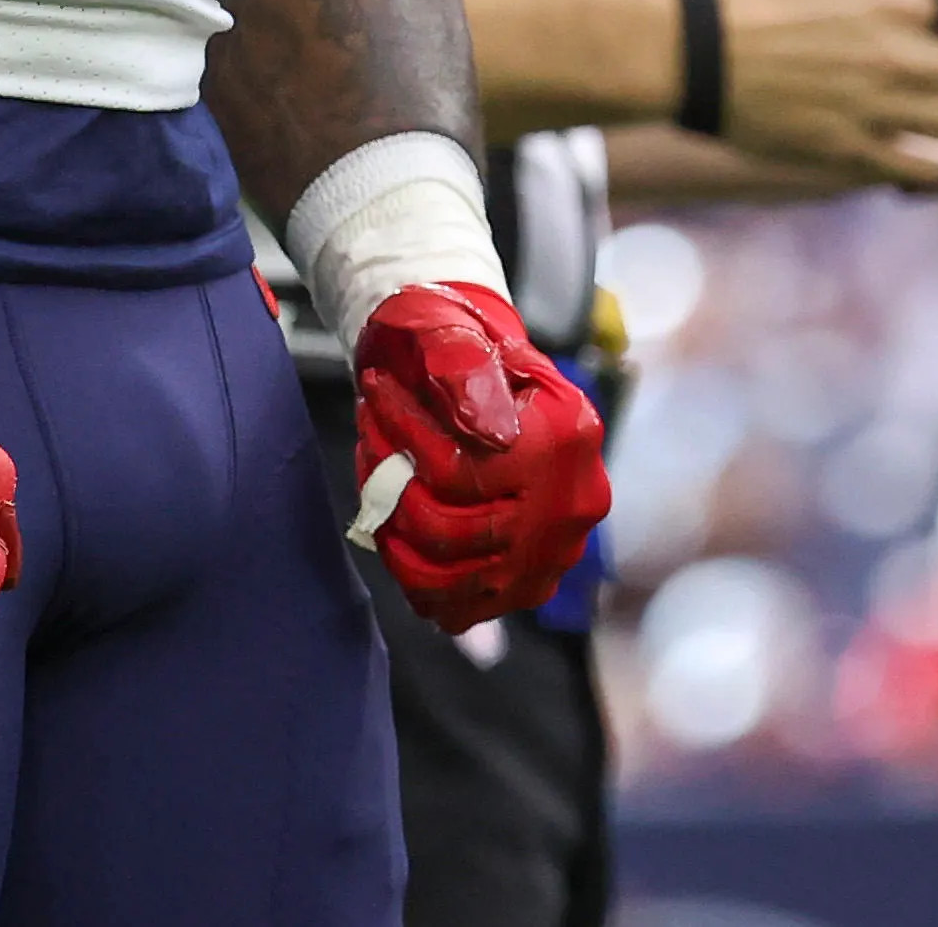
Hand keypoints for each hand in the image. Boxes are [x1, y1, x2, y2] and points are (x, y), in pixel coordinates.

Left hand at [347, 281, 611, 629]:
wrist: (491, 368)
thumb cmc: (466, 343)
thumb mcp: (461, 331)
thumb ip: (466, 369)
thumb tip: (485, 430)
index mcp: (565, 436)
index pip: (459, 467)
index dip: (401, 436)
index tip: (371, 395)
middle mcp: (571, 502)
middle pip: (450, 530)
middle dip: (388, 485)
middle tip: (366, 438)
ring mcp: (554, 551)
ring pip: (451, 577)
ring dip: (393, 534)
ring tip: (374, 484)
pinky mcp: (531, 582)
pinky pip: (464, 607)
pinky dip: (418, 583)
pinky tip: (395, 536)